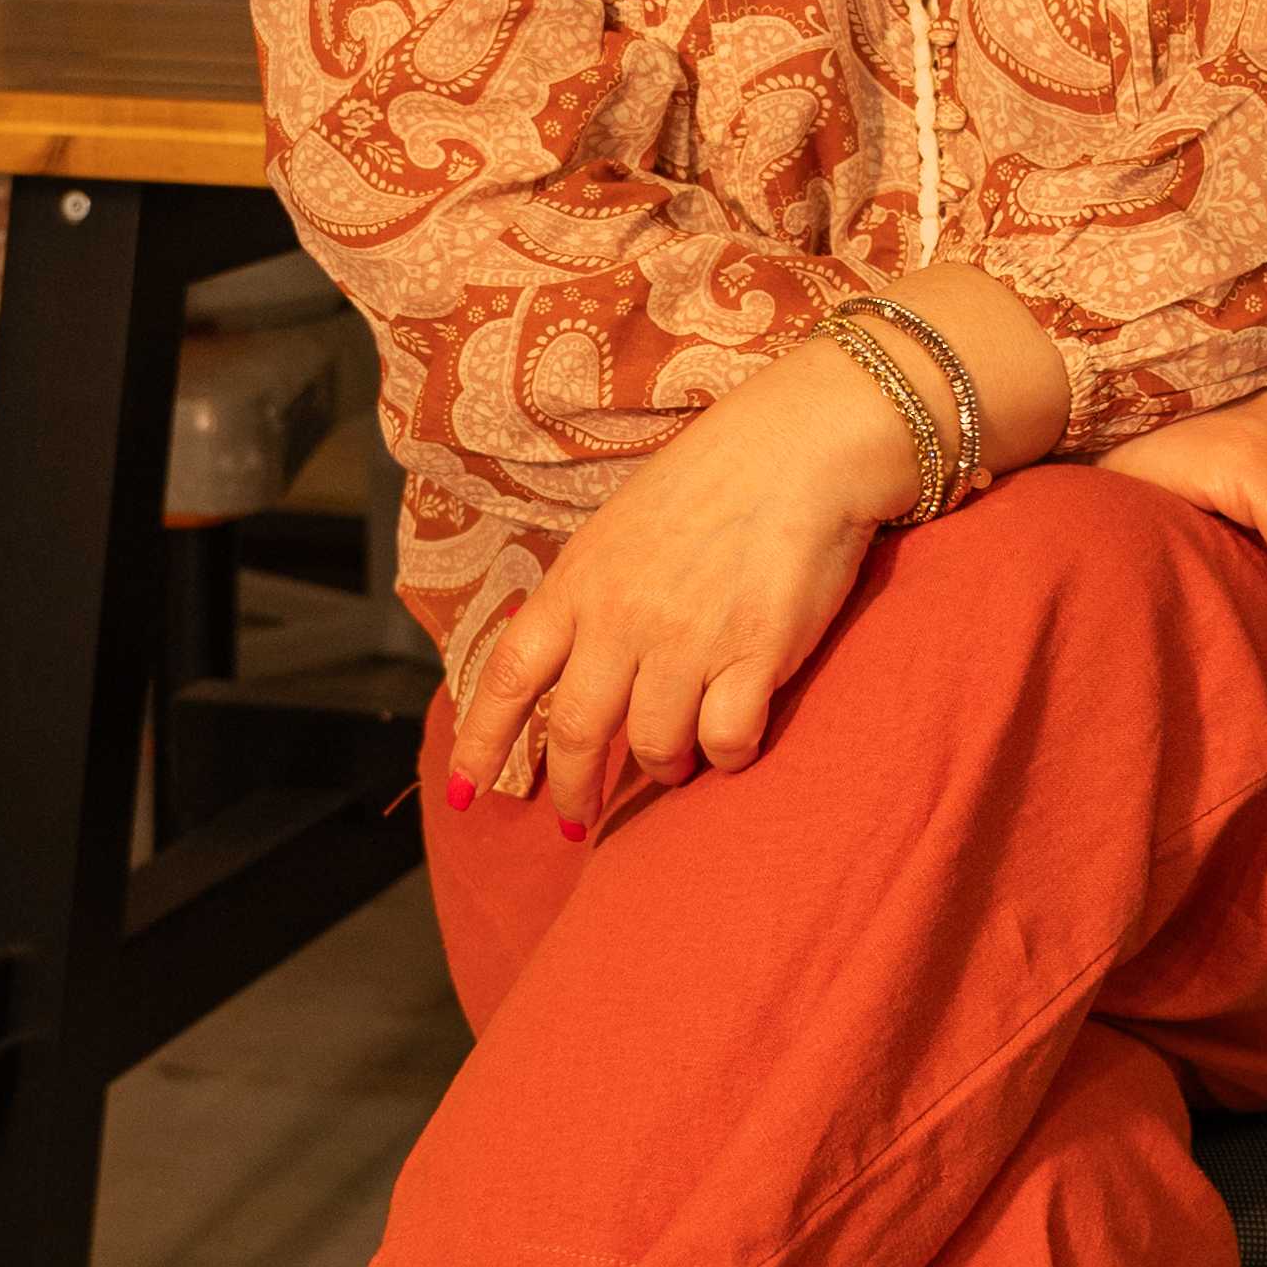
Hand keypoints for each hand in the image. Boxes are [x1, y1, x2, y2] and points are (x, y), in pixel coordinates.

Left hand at [449, 337, 917, 821]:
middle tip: (578, 819)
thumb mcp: (619, 530)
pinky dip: (727, 756)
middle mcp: (621, 618)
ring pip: (656, 747)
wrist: (798, 446)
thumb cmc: (711, 482)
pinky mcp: (754, 654)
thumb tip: (563, 660)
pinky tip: (736, 741)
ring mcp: (687, 639)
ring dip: (665, 768)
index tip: (468, 794)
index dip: (482, 744)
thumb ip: (589, 596)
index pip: (509, 678)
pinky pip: (726, 740)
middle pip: (576, 731)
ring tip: (681, 763)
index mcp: (579, 583)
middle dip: (573, 789)